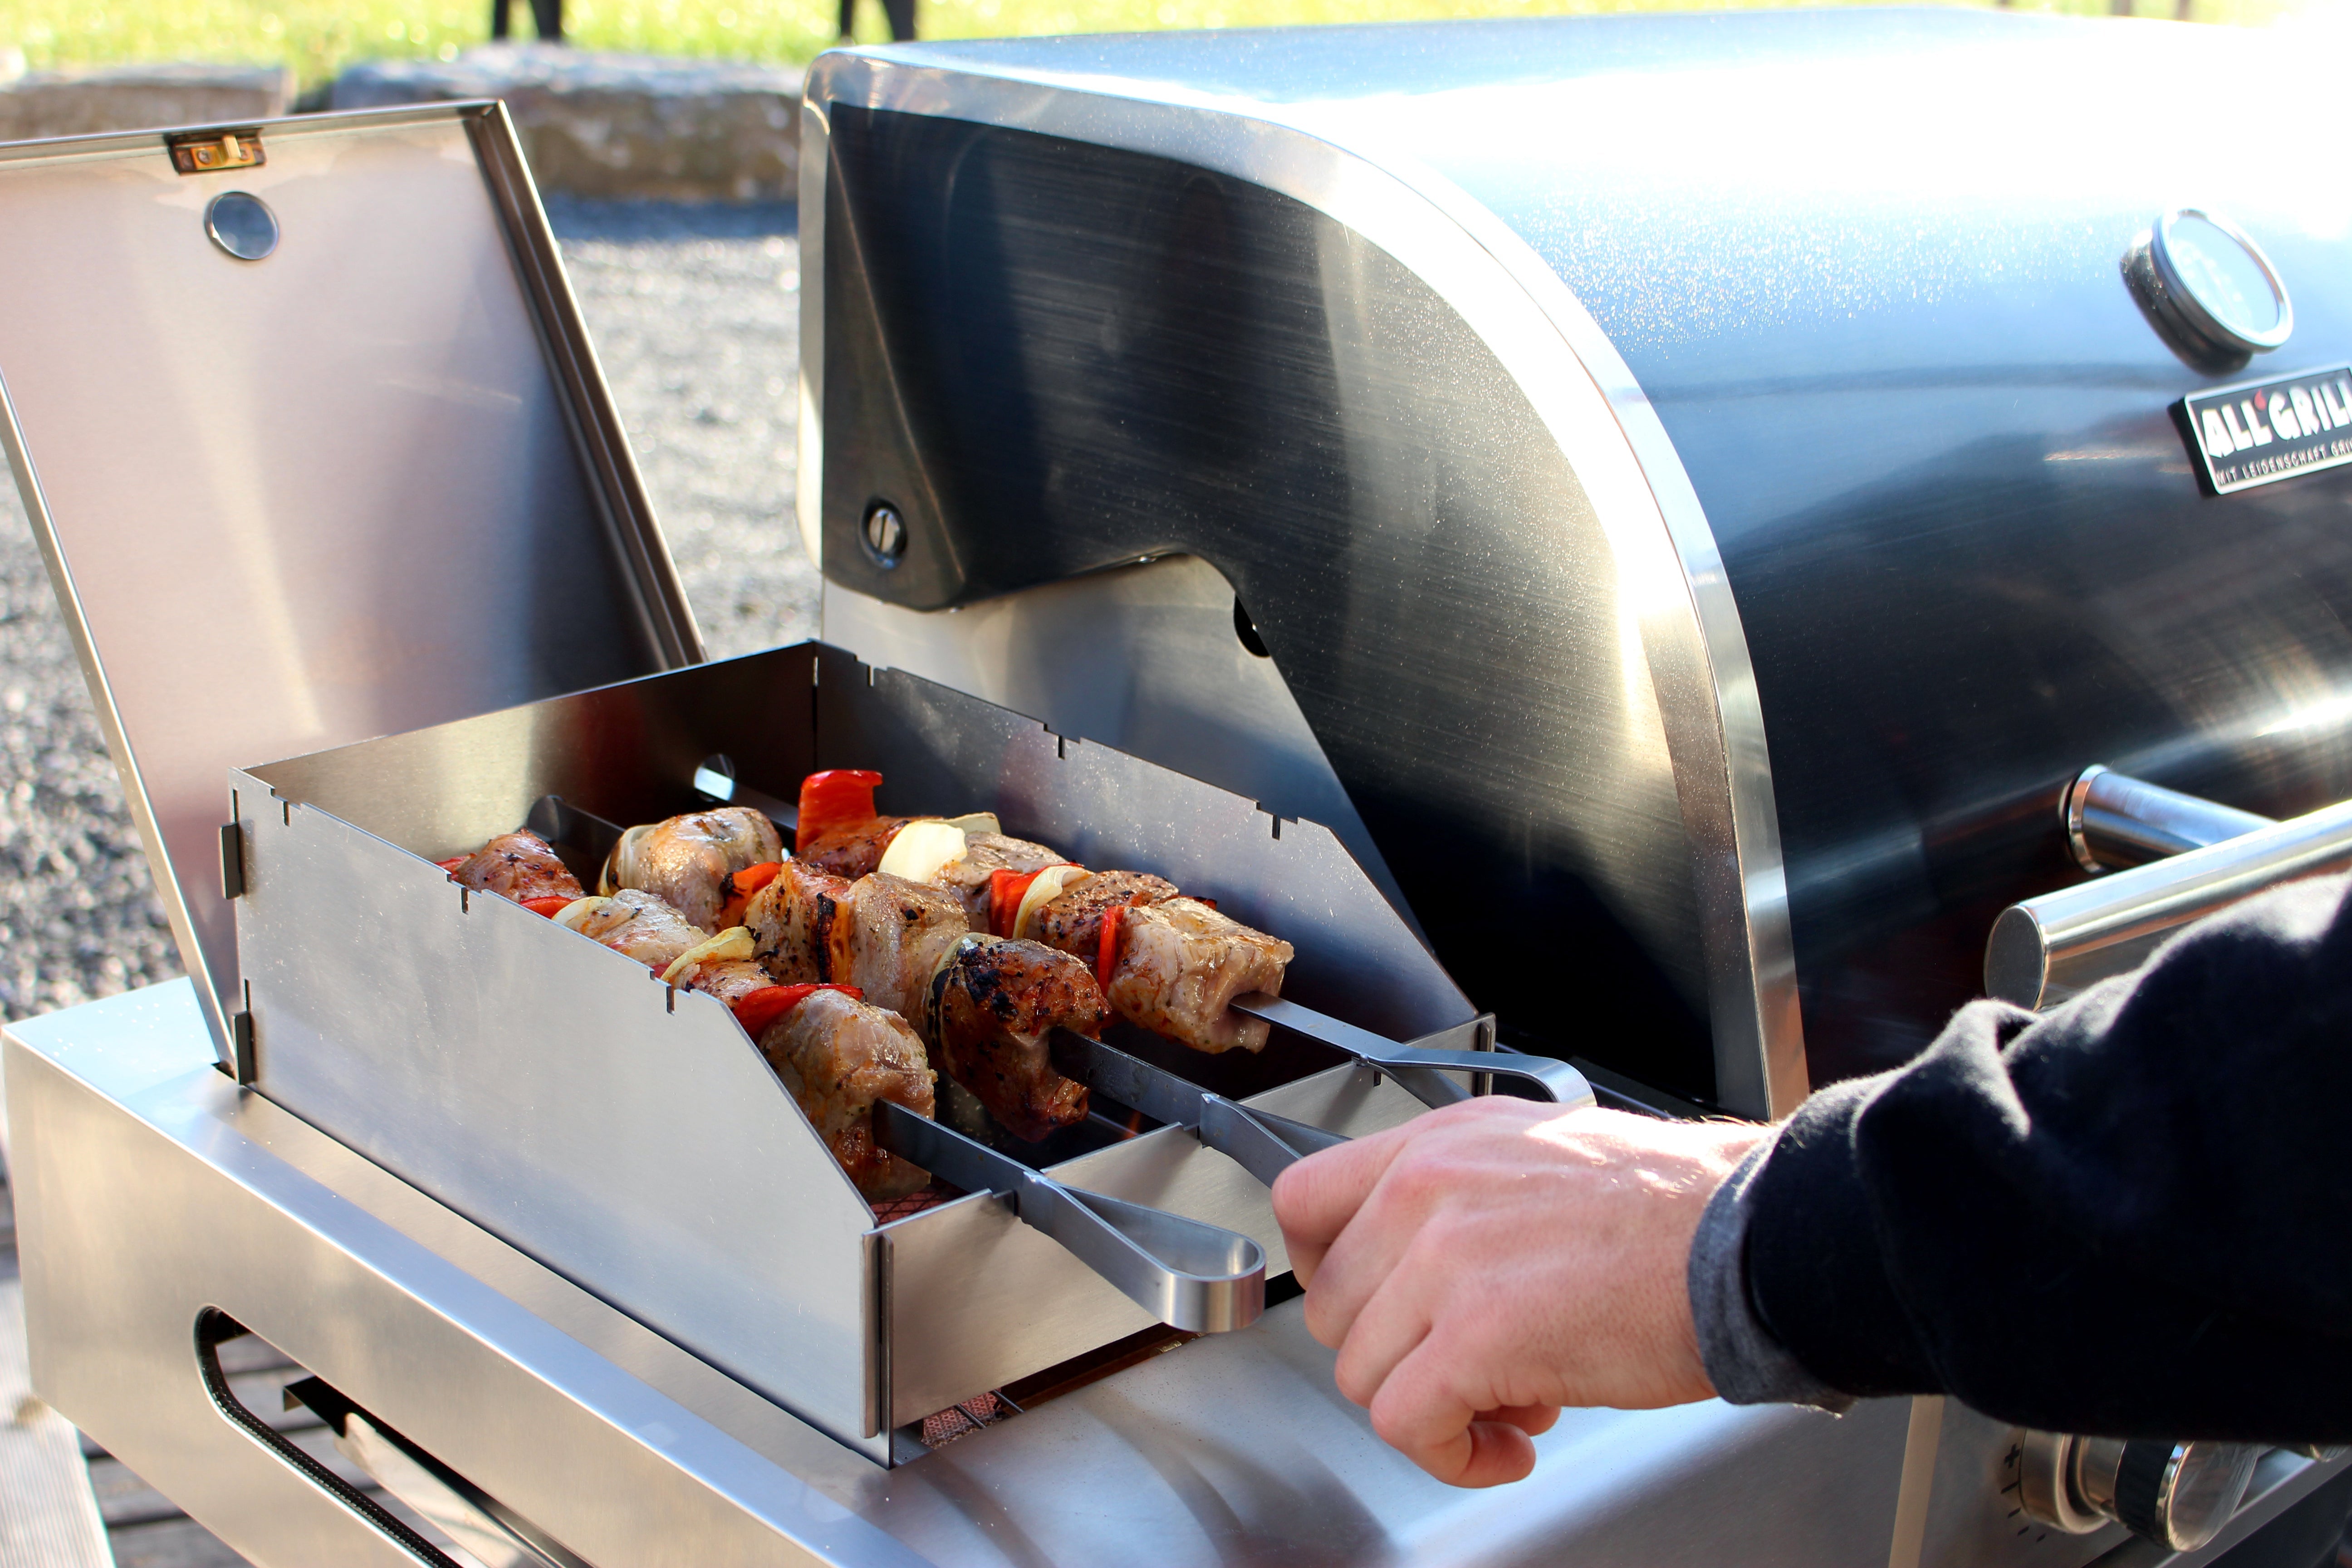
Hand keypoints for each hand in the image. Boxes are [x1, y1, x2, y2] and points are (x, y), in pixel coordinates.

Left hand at [1271, 1099, 1767, 1487]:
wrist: (1747, 1236)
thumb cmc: (1670, 1210)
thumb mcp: (1539, 1157)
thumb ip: (1464, 1197)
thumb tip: (1426, 1268)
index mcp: (1439, 1143)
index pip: (1304, 1201)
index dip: (1329, 1271)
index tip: (1370, 1306)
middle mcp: (1427, 1188)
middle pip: (1333, 1305)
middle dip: (1397, 1352)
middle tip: (1471, 1363)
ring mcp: (1445, 1260)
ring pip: (1364, 1373)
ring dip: (1433, 1408)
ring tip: (1513, 1400)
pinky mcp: (1477, 1337)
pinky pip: (1405, 1423)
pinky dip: (1452, 1454)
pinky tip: (1508, 1445)